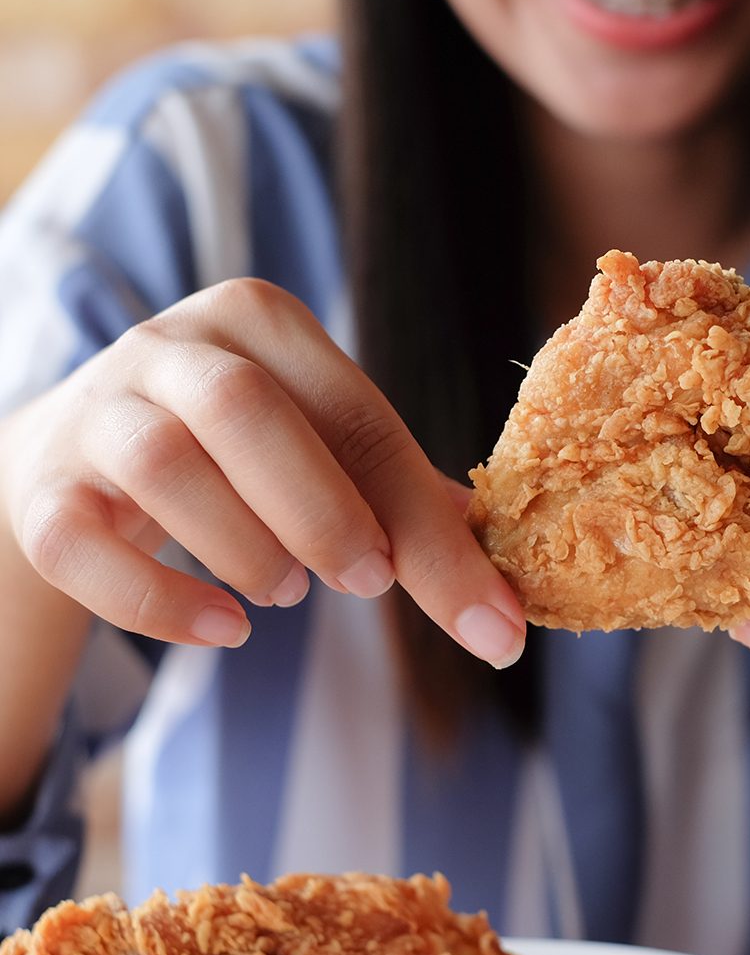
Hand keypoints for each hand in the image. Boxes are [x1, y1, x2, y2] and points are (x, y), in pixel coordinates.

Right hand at [0, 279, 524, 666]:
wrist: (83, 456)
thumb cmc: (237, 453)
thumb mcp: (322, 447)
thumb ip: (401, 497)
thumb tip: (500, 583)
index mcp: (264, 323)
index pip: (358, 415)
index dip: (423, 521)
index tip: (483, 617)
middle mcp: (172, 345)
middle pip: (245, 409)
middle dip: (323, 512)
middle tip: (367, 583)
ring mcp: (97, 409)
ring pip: (163, 465)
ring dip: (244, 547)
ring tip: (284, 592)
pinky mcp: (42, 485)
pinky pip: (80, 541)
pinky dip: (157, 602)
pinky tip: (225, 630)